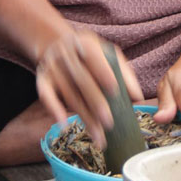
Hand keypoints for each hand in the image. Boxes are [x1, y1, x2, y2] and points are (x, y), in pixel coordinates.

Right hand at [36, 31, 141, 146]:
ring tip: (98, 137)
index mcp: (84, 43)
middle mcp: (66, 54)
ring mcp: (53, 67)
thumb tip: (137, 97)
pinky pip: (46, 96)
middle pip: (81, 80)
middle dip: (96, 102)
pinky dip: (54, 110)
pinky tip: (63, 125)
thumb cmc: (90, 54)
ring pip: (69, 95)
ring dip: (83, 117)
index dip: (103, 72)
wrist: (57, 44)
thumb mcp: (108, 54)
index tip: (115, 89)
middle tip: (109, 122)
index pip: (93, 56)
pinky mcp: (43, 79)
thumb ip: (124, 73)